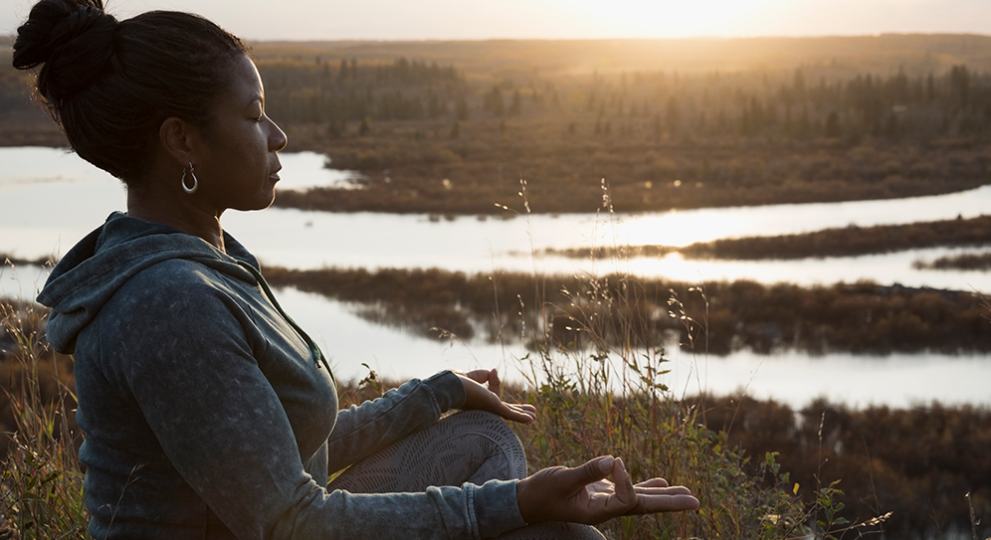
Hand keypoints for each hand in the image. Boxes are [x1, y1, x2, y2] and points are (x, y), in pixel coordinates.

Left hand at [454, 368, 536, 424]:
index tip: (492, 371)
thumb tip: (491, 371)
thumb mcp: (467, 376)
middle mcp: (483, 407)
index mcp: (477, 400)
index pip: (492, 393)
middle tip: (529, 414)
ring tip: (534, 418)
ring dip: (522, 415)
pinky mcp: (493, 407)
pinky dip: (520, 417)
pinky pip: (509, 414)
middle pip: (504, 409)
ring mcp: (489, 408)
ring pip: (508, 413)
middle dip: (517, 411)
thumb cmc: (451, 383)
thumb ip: (479, 375)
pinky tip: (531, 420)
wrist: (447, 387)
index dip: (494, 381)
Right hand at [515, 455, 698, 524]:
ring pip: (639, 500)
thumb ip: (587, 471)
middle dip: (670, 503)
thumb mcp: (562, 480)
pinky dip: (645, 486)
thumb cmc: (541, 492)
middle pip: (644, 507)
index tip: (615, 460)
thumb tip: (612, 460)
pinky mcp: (601, 494)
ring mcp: (605, 503)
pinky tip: (661, 483)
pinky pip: (628, 492)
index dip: (626, 479)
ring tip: (687, 494)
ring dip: (663, 496)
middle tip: (695, 502)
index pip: (626, 498)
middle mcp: (606, 511)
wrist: (527, 501)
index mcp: (597, 512)